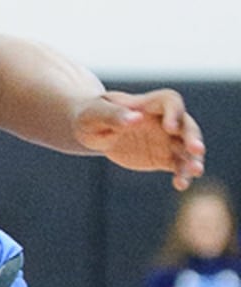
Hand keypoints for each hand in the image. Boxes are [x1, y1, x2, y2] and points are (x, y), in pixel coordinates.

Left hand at [74, 90, 204, 189]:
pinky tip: (180, 185)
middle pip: (186, 125)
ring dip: (193, 159)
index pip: (170, 101)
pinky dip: (181, 174)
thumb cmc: (91, 115)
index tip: (170, 127)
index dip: (174, 112)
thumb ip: (113, 115)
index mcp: (147, 103)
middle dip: (192, 137)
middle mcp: (162, 120)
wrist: (91, 129)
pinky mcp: (162, 157)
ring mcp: (165, 139)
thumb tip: (135, 118)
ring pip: (186, 149)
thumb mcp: (95, 114)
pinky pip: (177, 166)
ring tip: (195, 171)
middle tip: (196, 149)